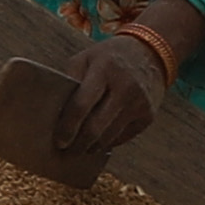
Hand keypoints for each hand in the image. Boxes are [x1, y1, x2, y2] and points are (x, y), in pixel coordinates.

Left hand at [59, 0, 204, 158]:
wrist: (151, 53)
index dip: (67, 127)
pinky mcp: (148, 115)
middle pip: (96, 126)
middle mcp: (125, 87)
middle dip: (78, 144)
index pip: (81, 105)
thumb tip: (54, 112)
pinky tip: (98, 142)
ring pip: (109, 136)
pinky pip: (123, 137)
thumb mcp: (87, 58)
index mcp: (104, 70)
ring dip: (92, 147)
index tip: (58, 141)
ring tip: (80, 150)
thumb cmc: (110, 57)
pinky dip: (108, 142)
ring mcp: (139, 103)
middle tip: (66, 152)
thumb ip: (71, 80)